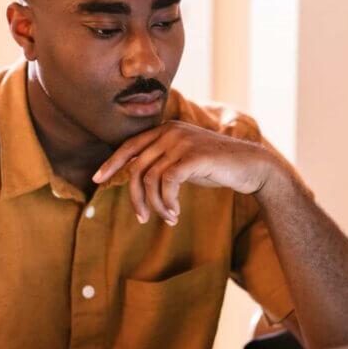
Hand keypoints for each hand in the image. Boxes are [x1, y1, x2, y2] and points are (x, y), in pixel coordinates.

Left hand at [92, 121, 279, 224]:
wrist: (250, 166)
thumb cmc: (214, 166)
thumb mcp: (182, 161)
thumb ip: (161, 163)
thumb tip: (135, 178)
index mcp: (164, 130)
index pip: (128, 146)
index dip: (111, 164)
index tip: (97, 180)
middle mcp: (169, 132)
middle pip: (136, 167)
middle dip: (135, 197)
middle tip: (140, 218)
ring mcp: (181, 142)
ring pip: (150, 178)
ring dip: (155, 205)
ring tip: (167, 218)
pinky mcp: (193, 156)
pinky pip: (167, 183)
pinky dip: (167, 203)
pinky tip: (175, 214)